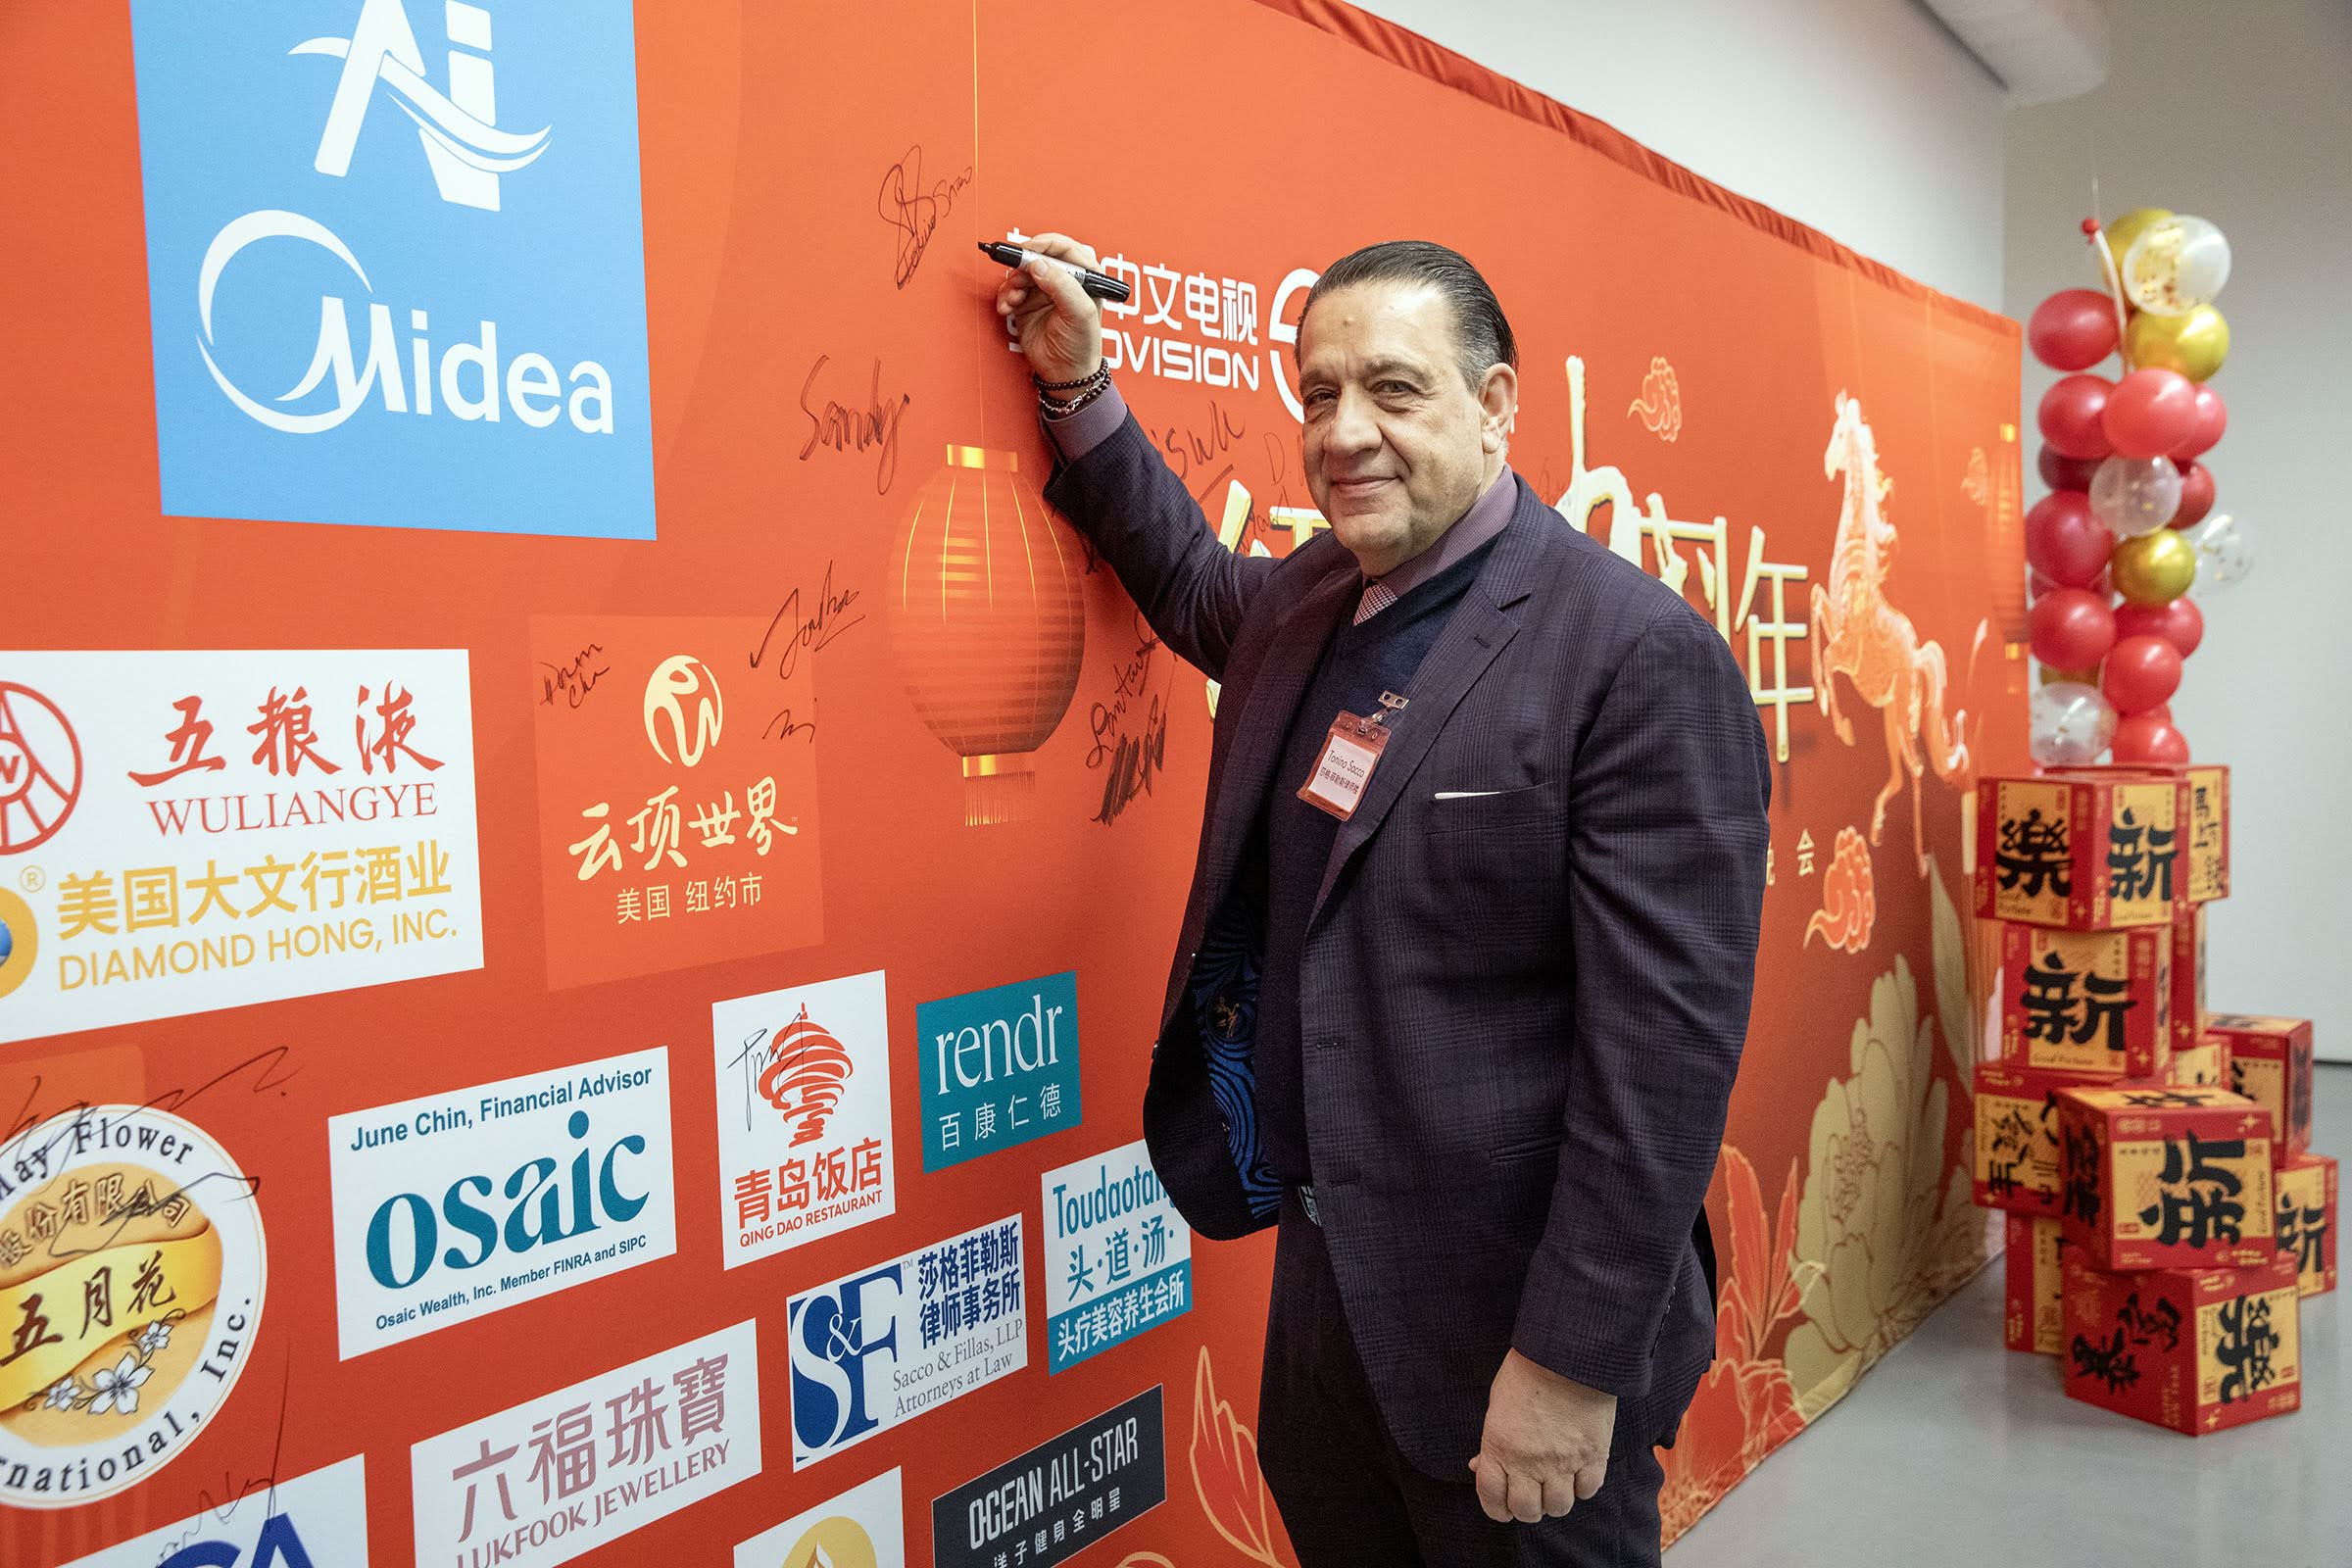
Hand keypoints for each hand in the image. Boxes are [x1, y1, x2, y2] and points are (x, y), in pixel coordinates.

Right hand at [993, 230, 1104, 388]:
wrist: (1066, 374)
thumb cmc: (1082, 346)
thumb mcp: (1080, 313)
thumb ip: (1062, 286)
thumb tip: (1039, 265)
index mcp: (1085, 275)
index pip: (1063, 247)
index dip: (1044, 244)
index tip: (1028, 251)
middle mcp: (1063, 279)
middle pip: (1037, 256)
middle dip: (1023, 265)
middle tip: (1017, 277)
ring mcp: (1043, 290)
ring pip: (1021, 271)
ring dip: (1012, 282)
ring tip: (1013, 298)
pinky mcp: (1026, 302)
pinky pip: (1010, 289)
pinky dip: (1005, 296)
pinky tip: (1007, 307)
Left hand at [1468, 1350, 1614, 1523]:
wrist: (1566, 1353)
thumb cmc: (1525, 1373)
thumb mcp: (1497, 1405)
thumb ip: (1491, 1442)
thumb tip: (1480, 1466)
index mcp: (1499, 1447)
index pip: (1492, 1499)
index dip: (1497, 1509)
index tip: (1503, 1506)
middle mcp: (1529, 1462)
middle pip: (1527, 1511)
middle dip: (1527, 1509)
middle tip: (1532, 1496)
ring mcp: (1562, 1462)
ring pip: (1559, 1507)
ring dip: (1555, 1501)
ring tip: (1556, 1484)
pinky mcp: (1592, 1456)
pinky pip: (1588, 1490)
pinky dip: (1582, 1487)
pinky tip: (1577, 1472)